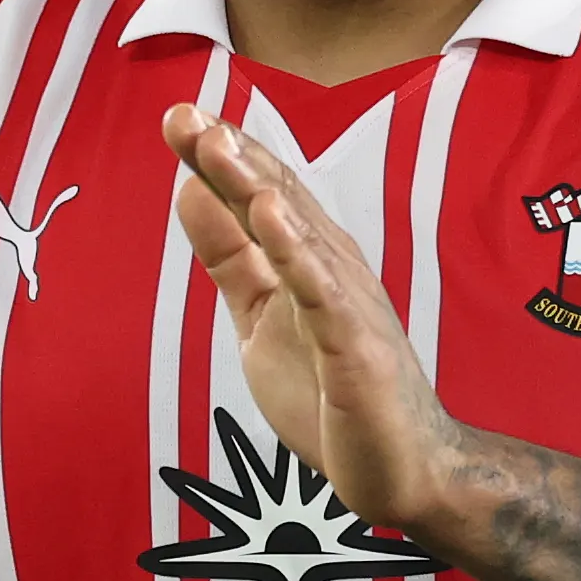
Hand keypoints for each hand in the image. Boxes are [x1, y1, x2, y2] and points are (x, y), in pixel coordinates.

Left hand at [166, 103, 470, 534]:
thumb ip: (229, 258)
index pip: (260, 195)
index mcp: (305, 261)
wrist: (402, 468)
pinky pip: (322, 294)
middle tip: (185, 113)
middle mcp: (330, 269)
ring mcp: (346, 305)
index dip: (219, 157)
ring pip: (296, 234)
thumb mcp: (259, 319)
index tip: (178, 117)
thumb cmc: (332, 393)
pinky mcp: (355, 347)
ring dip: (257, 186)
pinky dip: (297, 251)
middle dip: (230, 156)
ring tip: (218, 144)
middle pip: (276, 199)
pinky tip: (273, 216)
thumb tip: (188, 191)